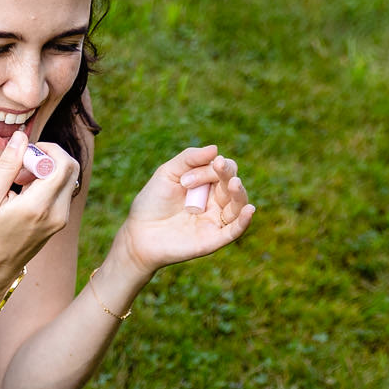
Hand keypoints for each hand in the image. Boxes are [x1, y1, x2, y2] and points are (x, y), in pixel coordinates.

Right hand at [0, 129, 81, 276]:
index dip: (46, 150)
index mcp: (38, 207)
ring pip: (69, 178)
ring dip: (49, 169)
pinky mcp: (60, 221)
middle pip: (71, 168)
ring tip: (21, 180)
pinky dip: (48, 182)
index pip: (63, 164)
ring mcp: (61, 219)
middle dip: (50, 156)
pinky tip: (26, 191)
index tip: (23, 156)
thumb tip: (21, 137)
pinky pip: (63, 190)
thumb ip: (6, 165)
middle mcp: (56, 214)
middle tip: (25, 164)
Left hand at [119, 145, 254, 275]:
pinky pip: (234, 231)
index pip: (221, 170)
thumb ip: (189, 159)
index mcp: (206, 184)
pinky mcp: (213, 240)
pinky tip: (249, 210)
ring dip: (239, 193)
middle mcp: (215, 202)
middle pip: (232, 185)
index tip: (186, 178)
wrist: (138, 234)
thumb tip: (215, 149)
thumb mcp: (167, 173)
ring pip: (238, 205)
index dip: (211, 168)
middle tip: (218, 166)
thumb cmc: (152, 203)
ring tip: (233, 183)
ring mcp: (215, 221)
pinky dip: (244, 221)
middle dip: (227, 174)